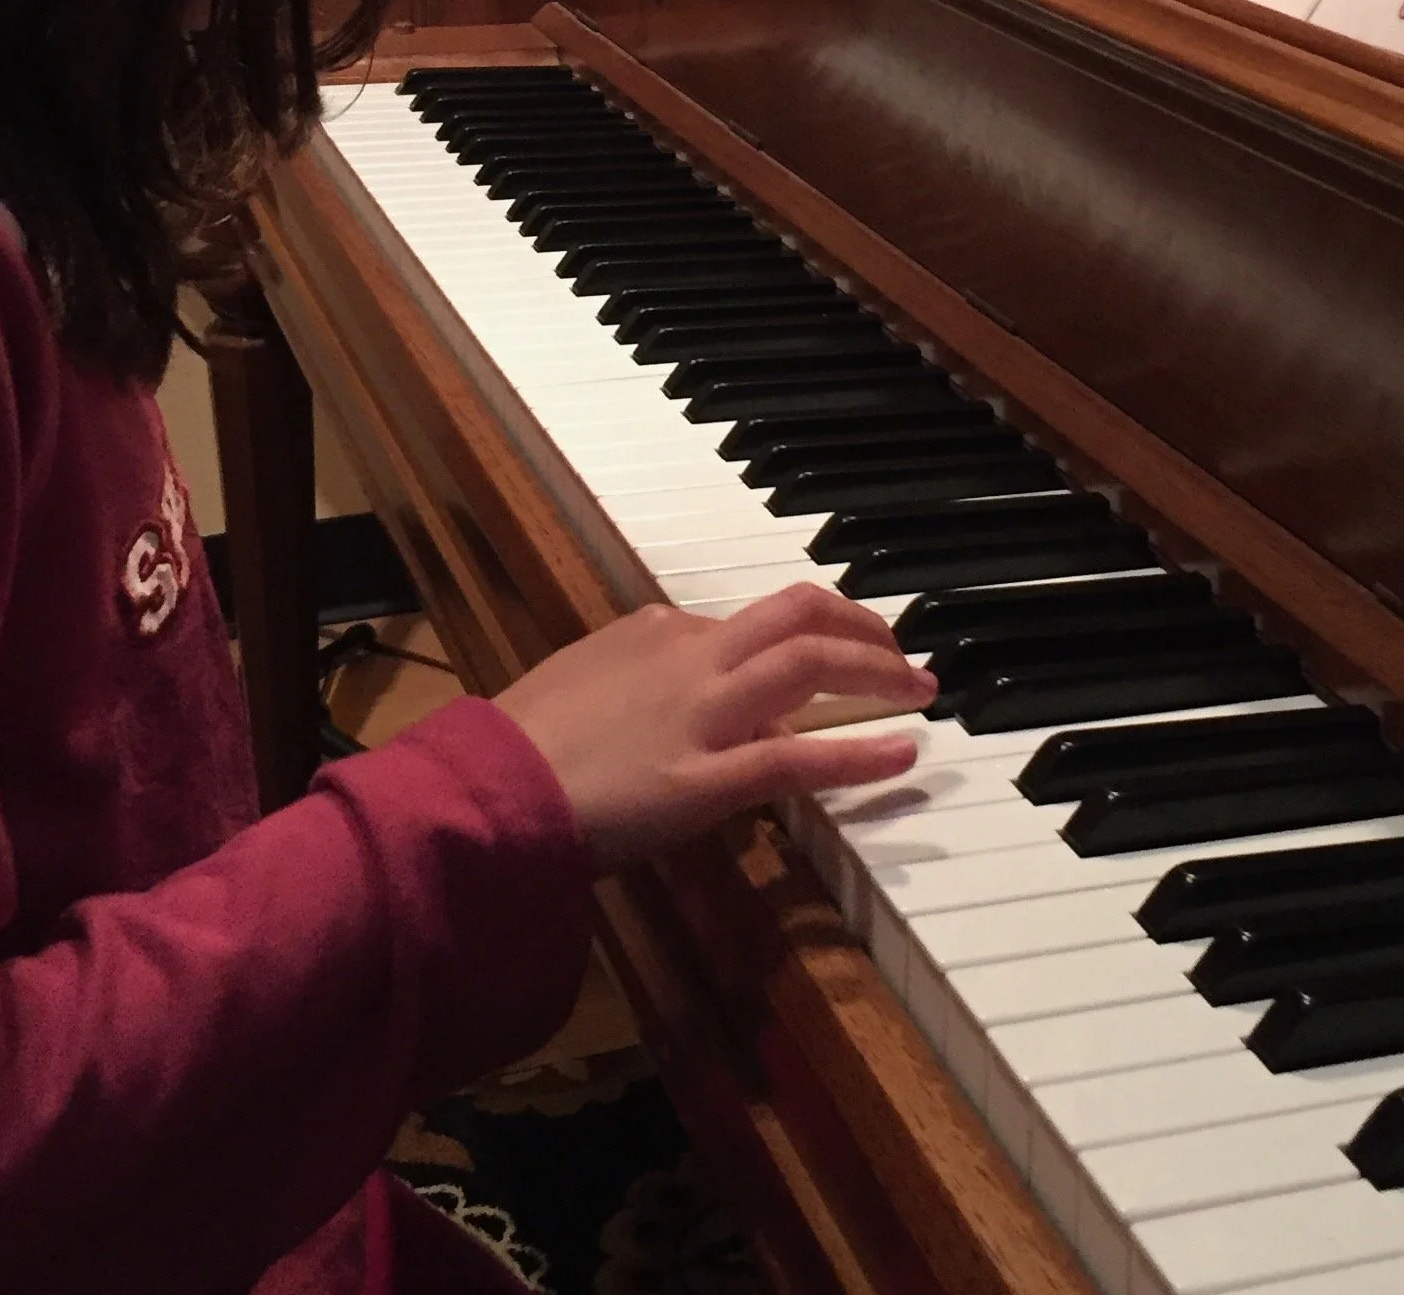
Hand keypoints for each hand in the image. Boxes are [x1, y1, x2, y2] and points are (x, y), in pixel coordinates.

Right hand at [494, 583, 934, 868]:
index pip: (749, 619)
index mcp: (655, 630)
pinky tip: (902, 751)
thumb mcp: (580, 688)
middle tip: (899, 650)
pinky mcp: (707, 778)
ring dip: (878, 669)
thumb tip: (680, 702)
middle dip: (860, 626)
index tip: (829, 655)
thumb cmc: (516, 748)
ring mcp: (702, 714)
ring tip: (919, 687)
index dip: (802, 634)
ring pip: (810, 661)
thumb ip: (637, 683)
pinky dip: (861, 751)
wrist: (485, 790)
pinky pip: (800, 757)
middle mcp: (688, 655)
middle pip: (798, 613)